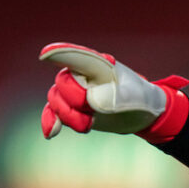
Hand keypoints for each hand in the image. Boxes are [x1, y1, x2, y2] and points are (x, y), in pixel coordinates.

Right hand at [39, 42, 188, 142]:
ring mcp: (75, 91)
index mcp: (99, 64)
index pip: (78, 56)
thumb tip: (90, 99)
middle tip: (94, 111)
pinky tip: (50, 133)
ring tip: (88, 125)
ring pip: (56, 99)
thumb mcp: (135, 98)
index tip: (46, 55)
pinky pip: (53, 113)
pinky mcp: (72, 108)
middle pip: (63, 83)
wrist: (142, 115)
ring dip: (68, 116)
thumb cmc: (141, 99)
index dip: (61, 53)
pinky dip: (50, 122)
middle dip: (74, 101)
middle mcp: (82, 74)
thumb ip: (115, 96)